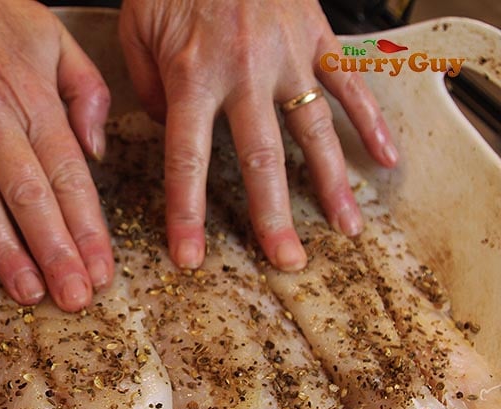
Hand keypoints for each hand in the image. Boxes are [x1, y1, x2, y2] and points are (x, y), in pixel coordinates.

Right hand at [0, 0, 112, 310]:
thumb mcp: (57, 37)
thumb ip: (87, 92)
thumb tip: (97, 152)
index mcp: (34, 99)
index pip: (70, 175)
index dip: (88, 226)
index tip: (102, 270)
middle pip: (30, 194)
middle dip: (56, 251)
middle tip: (74, 298)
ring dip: (0, 247)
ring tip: (24, 292)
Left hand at [119, 0, 397, 270]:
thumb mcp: (137, 32)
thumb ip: (149, 91)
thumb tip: (172, 134)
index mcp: (191, 76)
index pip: (187, 160)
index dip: (188, 214)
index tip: (191, 258)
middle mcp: (243, 72)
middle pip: (261, 158)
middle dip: (273, 216)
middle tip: (286, 261)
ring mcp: (286, 54)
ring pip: (314, 128)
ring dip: (332, 183)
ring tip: (347, 229)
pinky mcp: (317, 34)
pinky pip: (350, 81)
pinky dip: (371, 119)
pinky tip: (386, 158)